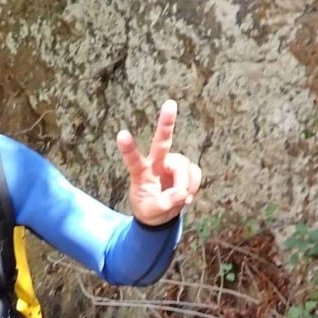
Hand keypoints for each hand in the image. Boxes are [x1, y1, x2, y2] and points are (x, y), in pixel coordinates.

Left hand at [116, 99, 202, 225]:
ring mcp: (172, 164)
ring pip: (184, 166)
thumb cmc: (149, 209)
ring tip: (181, 199)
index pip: (133, 159)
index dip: (128, 148)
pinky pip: (195, 172)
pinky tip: (186, 196)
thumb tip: (180, 193)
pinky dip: (193, 186)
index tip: (121, 134)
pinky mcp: (186, 168)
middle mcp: (157, 162)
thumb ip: (163, 204)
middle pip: (162, 141)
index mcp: (141, 172)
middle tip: (170, 104)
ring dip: (185, 184)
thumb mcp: (151, 212)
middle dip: (166, 123)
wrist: (161, 213)